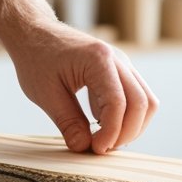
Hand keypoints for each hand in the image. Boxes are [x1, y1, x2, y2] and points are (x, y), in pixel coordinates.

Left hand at [6, 21, 158, 153]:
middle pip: (143, 103)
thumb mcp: (45, 94)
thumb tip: (84, 148)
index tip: (95, 149)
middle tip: (101, 148)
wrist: (35, 32)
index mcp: (98, 60)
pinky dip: (127, 117)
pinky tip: (102, 126)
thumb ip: (67, 122)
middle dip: (127, 133)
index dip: (111, 132)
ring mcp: (122, 64)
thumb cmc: (36, 58)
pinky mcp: (120, 71)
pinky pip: (137, 97)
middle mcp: (118, 59)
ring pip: (147, 101)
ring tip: (104, 140)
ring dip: (132, 126)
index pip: (118, 103)